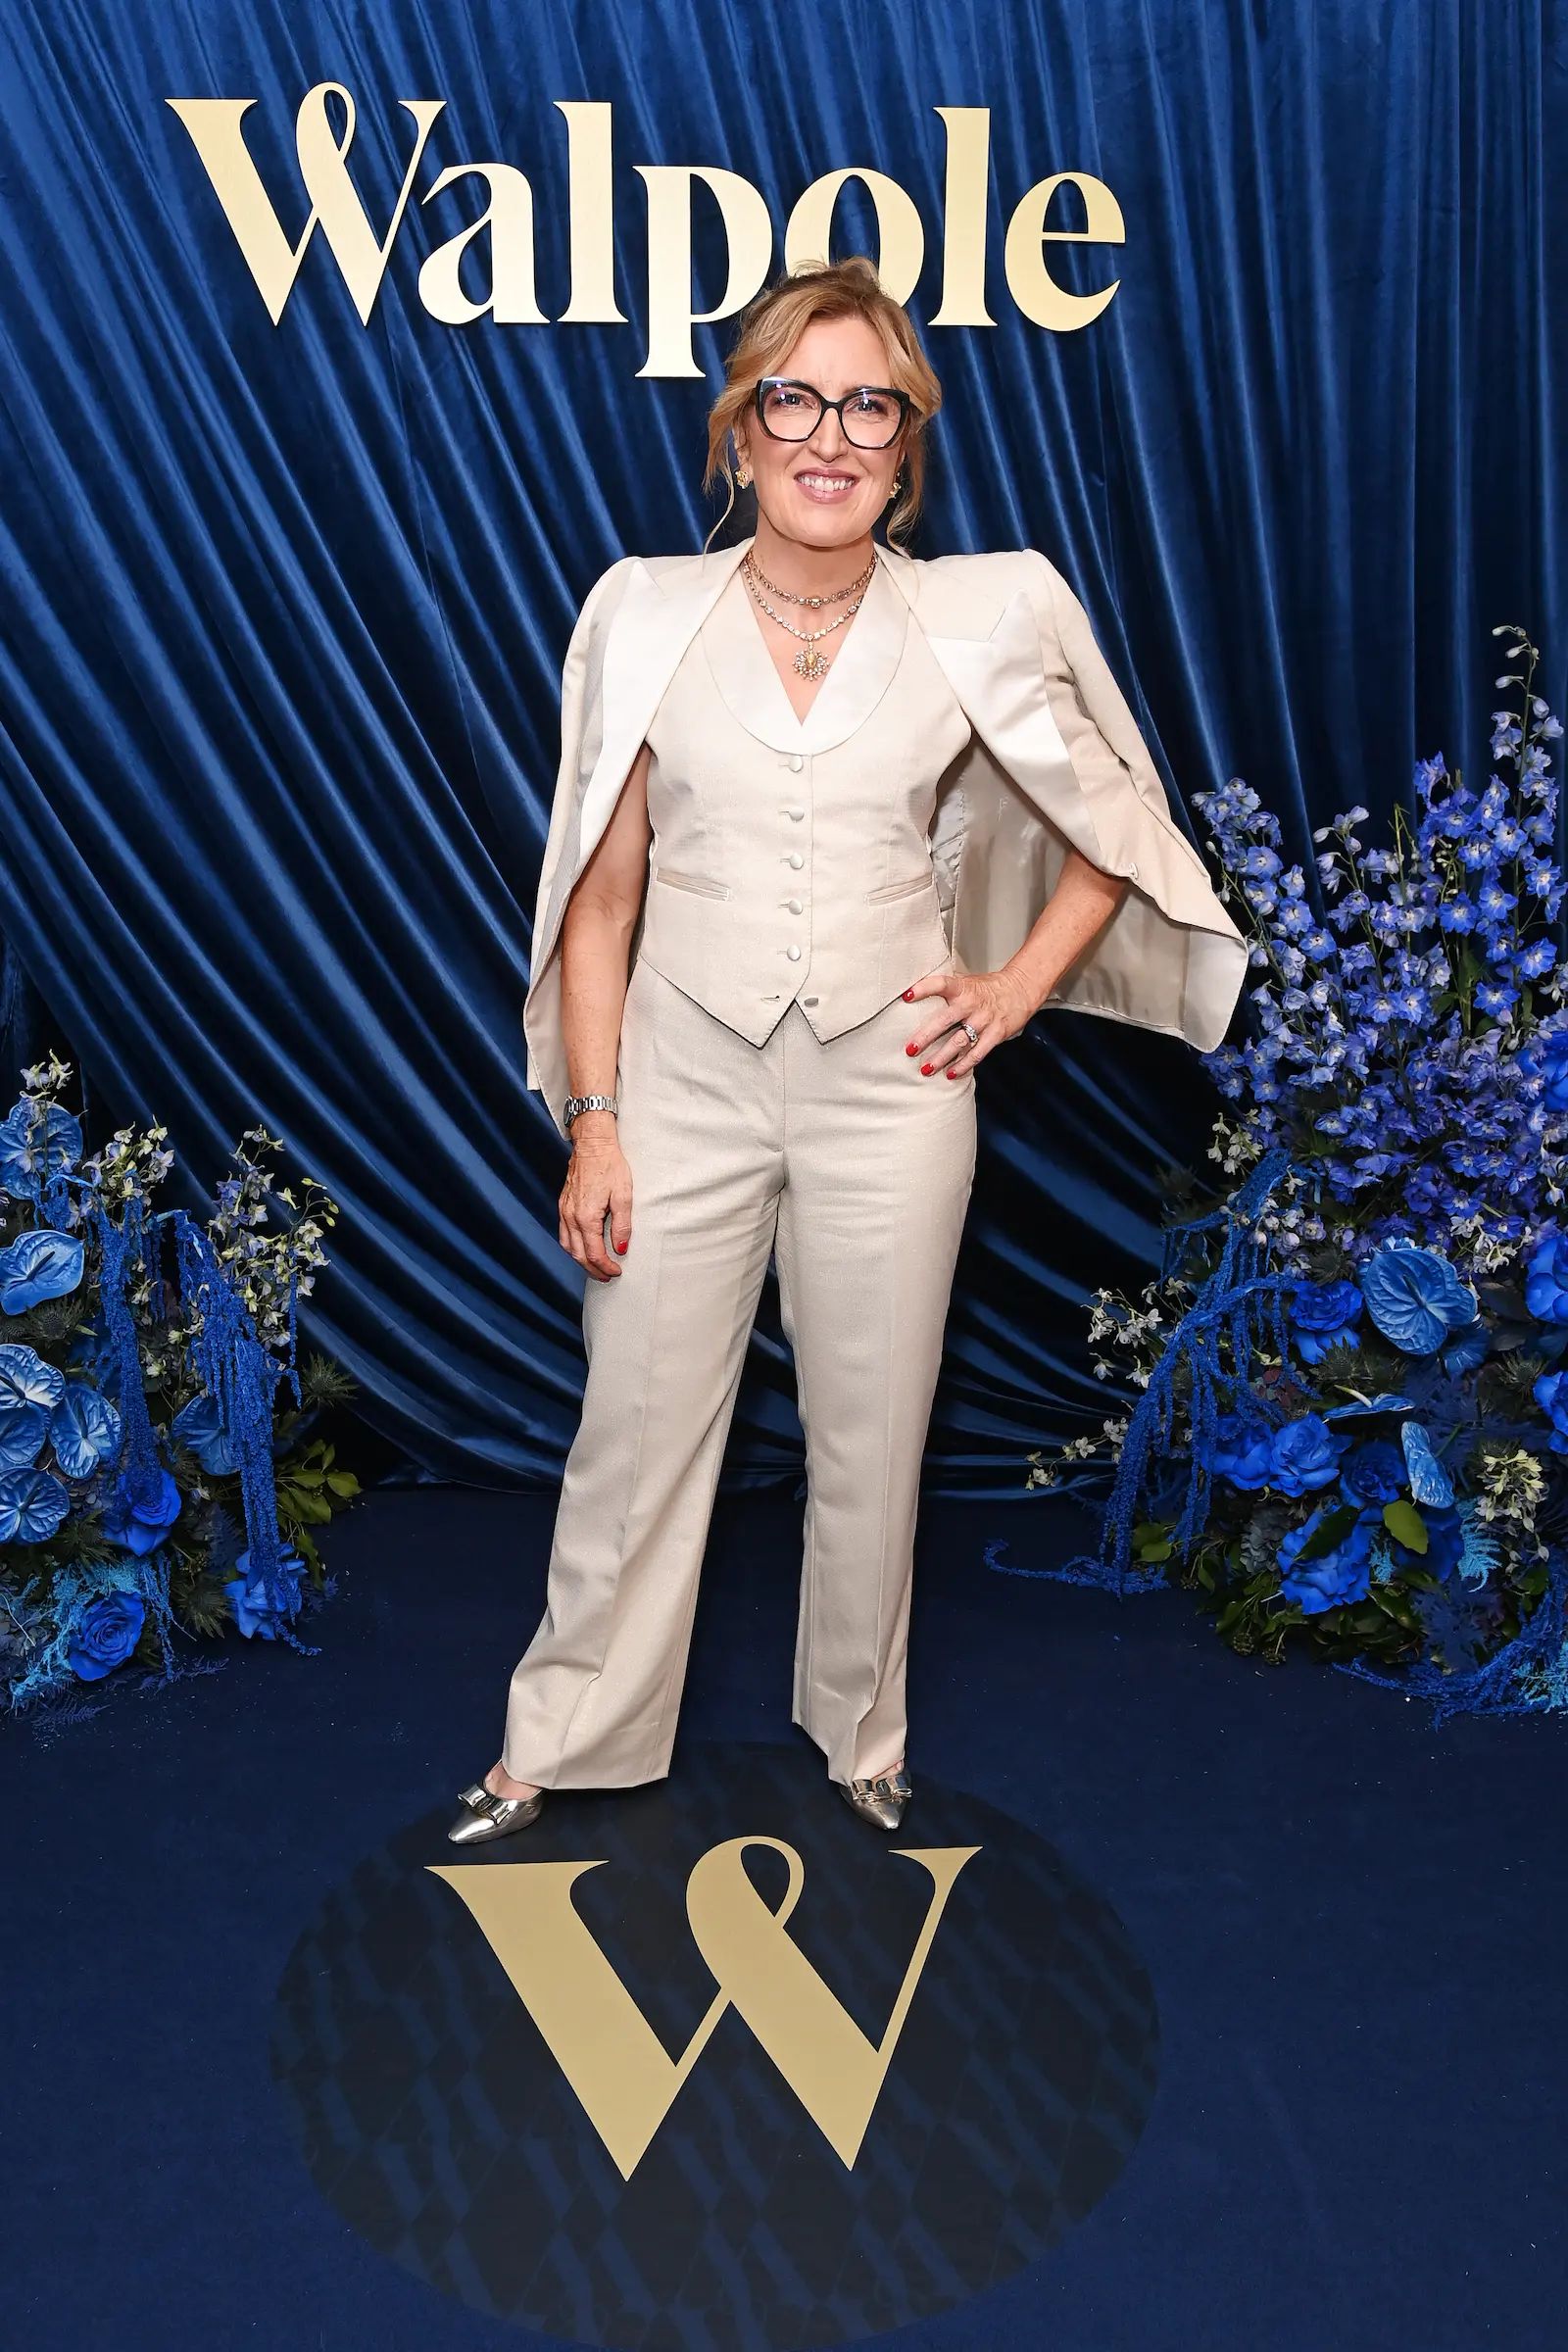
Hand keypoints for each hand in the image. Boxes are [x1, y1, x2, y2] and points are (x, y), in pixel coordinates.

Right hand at [558, 1117, 631, 1279]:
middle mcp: (571, 1216)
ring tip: (596, 1267)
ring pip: (567, 1246)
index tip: (617, 1271)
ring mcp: (564, 1211)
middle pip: (578, 1254)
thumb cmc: (610, 1165)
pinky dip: (572, 1246)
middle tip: (607, 1275)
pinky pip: (563, 1233)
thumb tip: (621, 1248)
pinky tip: (583, 1247)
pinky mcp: (563, 1205)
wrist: (592, 1144)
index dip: (606, 1266)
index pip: (594, 1253)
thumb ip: (622, 1225)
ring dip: (580, 1260)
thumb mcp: (624, 1195)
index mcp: (586, 1217)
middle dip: (593, 1269)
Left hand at [902, 966, 1036, 1077]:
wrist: (1020, 989)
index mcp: (962, 987)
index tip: (907, 996)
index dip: (924, 988)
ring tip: (926, 1069)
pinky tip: (951, 1073)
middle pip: (945, 1021)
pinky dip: (964, 1065)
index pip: (941, 984)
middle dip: (926, 1036)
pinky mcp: (996, 1034)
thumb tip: (914, 992)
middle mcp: (971, 1004)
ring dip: (941, 1057)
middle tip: (910, 1049)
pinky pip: (977, 1053)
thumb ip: (945, 987)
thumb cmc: (987, 987)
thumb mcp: (966, 980)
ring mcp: (984, 1020)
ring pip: (959, 1041)